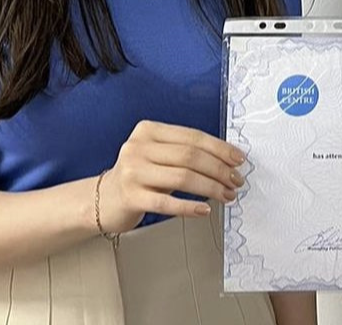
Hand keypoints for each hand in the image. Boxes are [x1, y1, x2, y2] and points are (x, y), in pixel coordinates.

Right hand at [96, 120, 245, 232]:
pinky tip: (204, 210)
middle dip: (219, 169)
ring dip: (211, 188)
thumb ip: (185, 152)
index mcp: (148, 130)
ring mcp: (133, 172)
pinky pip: (167, 202)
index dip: (220, 149)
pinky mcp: (131, 197)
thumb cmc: (139, 176)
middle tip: (236, 181)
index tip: (238, 160)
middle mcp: (138, 147)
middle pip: (190, 156)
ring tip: (226, 195)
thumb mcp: (158, 155)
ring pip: (183, 177)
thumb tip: (228, 159)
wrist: (103, 200)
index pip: (193, 137)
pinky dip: (189, 207)